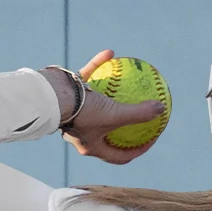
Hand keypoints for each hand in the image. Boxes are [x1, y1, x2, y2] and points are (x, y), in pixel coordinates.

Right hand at [62, 50, 167, 167]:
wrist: (50, 96)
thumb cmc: (82, 111)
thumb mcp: (115, 115)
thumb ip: (139, 114)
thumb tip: (161, 109)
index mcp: (91, 145)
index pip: (119, 156)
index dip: (138, 150)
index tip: (152, 138)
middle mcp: (81, 132)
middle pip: (108, 132)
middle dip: (124, 125)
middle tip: (142, 116)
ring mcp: (73, 112)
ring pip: (97, 102)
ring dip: (112, 92)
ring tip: (127, 82)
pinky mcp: (67, 93)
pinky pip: (87, 78)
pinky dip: (97, 67)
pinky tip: (110, 53)